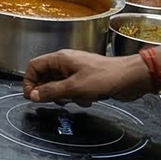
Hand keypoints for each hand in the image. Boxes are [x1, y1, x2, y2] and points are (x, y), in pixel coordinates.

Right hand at [24, 50, 152, 105]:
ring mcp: (76, 71)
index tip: (31, 97)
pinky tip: (88, 99)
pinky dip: (77, 97)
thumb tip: (32, 95)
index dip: (29, 81)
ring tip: (77, 99)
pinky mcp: (86, 80)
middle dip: (49, 91)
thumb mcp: (74, 87)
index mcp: (60, 59)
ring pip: (58, 86)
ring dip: (65, 96)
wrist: (131, 78)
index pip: (34, 66)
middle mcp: (66, 63)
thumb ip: (51, 92)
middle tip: (57, 100)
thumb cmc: (104, 78)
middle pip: (45, 77)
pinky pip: (72, 90)